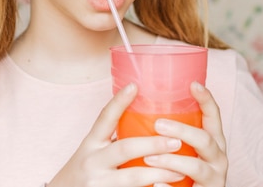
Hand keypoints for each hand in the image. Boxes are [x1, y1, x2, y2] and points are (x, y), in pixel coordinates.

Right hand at [48, 83, 186, 186]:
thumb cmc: (83, 173)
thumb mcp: (92, 153)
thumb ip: (112, 142)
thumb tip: (146, 125)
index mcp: (90, 144)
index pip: (104, 118)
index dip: (119, 102)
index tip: (134, 86)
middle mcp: (92, 161)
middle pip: (125, 148)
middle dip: (152, 144)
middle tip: (175, 140)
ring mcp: (98, 182)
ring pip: (133, 178)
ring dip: (159, 174)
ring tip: (179, 172)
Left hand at [144, 82, 227, 186]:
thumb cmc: (183, 168)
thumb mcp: (184, 146)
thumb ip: (173, 130)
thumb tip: (142, 105)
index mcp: (213, 140)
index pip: (213, 116)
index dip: (206, 99)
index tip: (193, 84)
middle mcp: (218, 157)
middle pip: (205, 139)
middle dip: (182, 130)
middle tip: (158, 124)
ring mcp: (214, 177)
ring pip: (196, 166)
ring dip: (172, 160)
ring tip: (148, 158)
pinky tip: (156, 184)